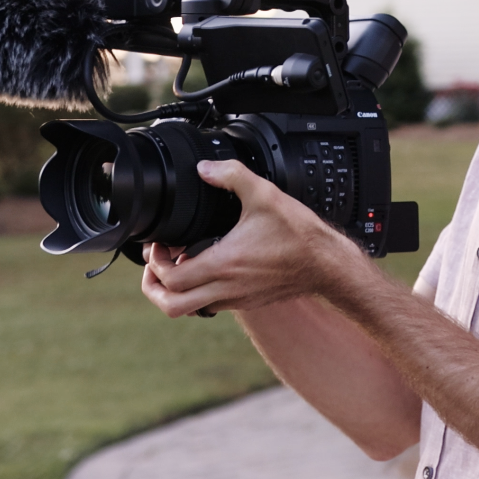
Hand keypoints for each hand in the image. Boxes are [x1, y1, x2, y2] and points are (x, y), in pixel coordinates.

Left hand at [139, 159, 358, 317]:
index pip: (171, 280)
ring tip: (177, 267)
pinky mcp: (246, 301)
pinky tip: (206, 269)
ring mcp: (235, 298)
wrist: (326, 265)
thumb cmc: (298, 234)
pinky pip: (209, 306)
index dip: (155, 264)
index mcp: (224, 264)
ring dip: (174, 292)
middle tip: (156, 265)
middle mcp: (226, 288)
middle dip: (153, 287)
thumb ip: (232, 175)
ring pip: (189, 310)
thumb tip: (205, 168)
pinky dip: (198, 292)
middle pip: (171, 306)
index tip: (159, 245)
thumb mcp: (264, 194)